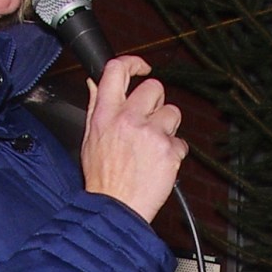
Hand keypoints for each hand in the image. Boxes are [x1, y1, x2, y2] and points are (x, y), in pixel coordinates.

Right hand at [81, 54, 186, 220]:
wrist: (116, 208)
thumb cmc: (103, 178)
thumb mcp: (89, 137)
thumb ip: (96, 107)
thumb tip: (95, 82)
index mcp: (106, 113)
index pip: (117, 70)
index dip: (133, 63)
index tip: (143, 68)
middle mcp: (129, 119)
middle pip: (155, 87)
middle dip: (156, 102)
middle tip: (150, 120)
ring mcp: (151, 134)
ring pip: (173, 113)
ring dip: (168, 127)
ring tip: (153, 146)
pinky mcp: (169, 151)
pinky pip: (181, 142)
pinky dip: (174, 153)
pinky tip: (160, 163)